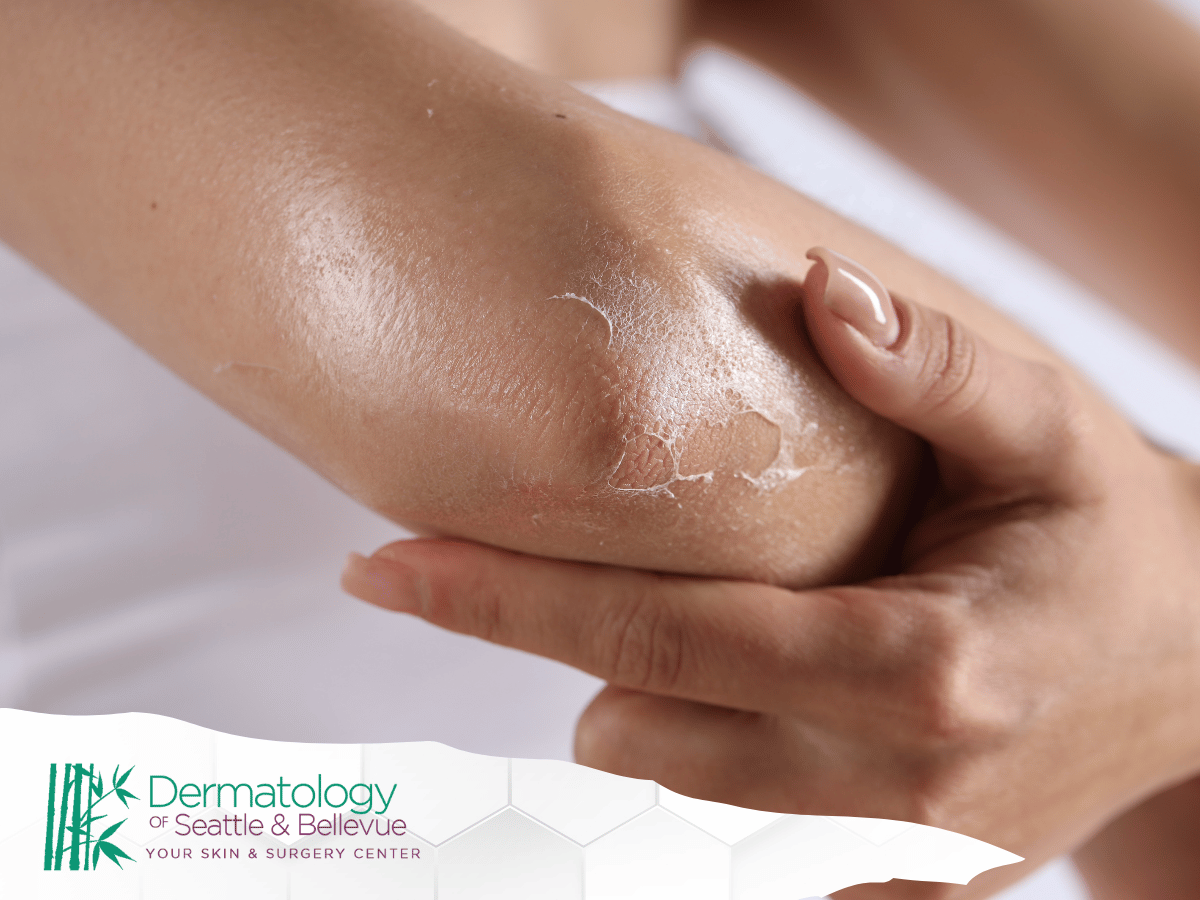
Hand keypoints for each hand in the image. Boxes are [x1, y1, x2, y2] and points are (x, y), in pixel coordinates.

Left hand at [342, 250, 1199, 897]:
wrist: (1190, 674)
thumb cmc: (1103, 534)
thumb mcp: (1050, 426)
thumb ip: (935, 364)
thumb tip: (818, 293)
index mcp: (925, 668)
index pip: (662, 640)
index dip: (508, 600)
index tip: (385, 562)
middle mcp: (900, 791)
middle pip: (635, 742)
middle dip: (588, 662)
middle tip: (621, 581)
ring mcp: (895, 865)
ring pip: (664, 815)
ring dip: (641, 724)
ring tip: (698, 643)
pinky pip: (724, 864)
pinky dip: (696, 793)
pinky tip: (739, 721)